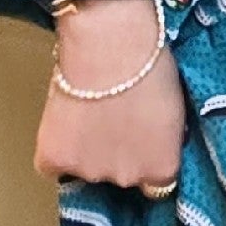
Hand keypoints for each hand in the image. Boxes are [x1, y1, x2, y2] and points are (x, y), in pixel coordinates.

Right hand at [34, 0, 186, 192]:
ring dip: (84, 151)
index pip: (154, 184)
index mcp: (163, 167)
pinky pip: (51, 166)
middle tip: (110, 117)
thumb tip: (149, 142)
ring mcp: (89, 171)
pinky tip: (64, 121)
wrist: (109, 41)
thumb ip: (161, 140)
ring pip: (84, 170)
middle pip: (119, 177)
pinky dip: (54, 150)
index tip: (138, 141)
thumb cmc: (149, 62)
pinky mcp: (54, 160)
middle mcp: (128, 179)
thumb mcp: (174, 110)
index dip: (143, 160)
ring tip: (86, 110)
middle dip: (115, 154)